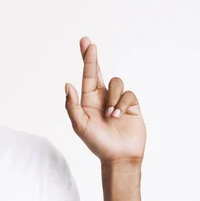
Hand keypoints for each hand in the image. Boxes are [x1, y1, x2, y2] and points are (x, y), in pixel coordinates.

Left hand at [64, 37, 145, 163]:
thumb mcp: (80, 125)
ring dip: (112, 98)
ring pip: (117, 83)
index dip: (87, 60)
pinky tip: (119, 116)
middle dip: (93, 58)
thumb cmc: (97, 143)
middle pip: (100, 72)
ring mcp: (117, 100)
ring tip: (110, 115)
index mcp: (88, 101)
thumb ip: (72, 105)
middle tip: (89, 43)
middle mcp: (102, 97)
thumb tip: (68, 84)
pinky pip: (128, 94)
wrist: (119, 156)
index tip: (86, 43)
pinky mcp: (132, 105)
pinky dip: (122, 104)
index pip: (87, 76)